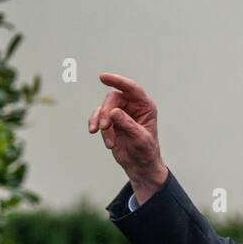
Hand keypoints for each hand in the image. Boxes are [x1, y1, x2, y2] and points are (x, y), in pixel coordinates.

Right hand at [88, 72, 169, 204]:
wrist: (140, 166)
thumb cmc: (146, 152)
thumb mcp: (140, 139)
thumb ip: (128, 124)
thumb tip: (113, 112)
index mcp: (145, 106)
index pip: (131, 88)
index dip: (118, 81)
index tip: (103, 77)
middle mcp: (132, 106)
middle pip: (113, 99)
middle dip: (106, 113)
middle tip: (103, 128)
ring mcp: (120, 113)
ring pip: (103, 109)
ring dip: (101, 124)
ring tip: (109, 142)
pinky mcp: (110, 121)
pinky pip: (98, 118)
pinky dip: (96, 126)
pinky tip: (101, 138)